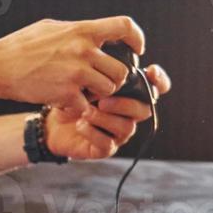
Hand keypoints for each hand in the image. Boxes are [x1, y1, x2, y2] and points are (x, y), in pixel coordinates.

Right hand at [0, 16, 147, 114]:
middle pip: (121, 69)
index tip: (136, 50)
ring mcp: (76, 73)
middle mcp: (84, 50)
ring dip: (99, 95)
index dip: (136, 38)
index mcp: (82, 31)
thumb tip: (92, 32)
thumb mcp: (51, 28)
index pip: (124, 26)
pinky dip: (79, 108)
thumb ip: (76, 32)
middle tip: (101, 82)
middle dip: (115, 79)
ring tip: (83, 93)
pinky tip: (66, 104)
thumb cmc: (21, 46)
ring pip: (108, 89)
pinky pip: (86, 106)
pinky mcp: (67, 94)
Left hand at [45, 63, 172, 159]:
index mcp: (130, 95)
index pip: (157, 88)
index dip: (160, 81)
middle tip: (102, 100)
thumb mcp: (84, 80)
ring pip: (126, 127)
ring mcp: (119, 133)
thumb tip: (108, 63)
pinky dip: (94, 133)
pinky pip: (107, 144)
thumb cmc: (72, 98)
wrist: (52, 123)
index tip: (150, 71)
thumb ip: (101, 72)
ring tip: (85, 112)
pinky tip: (80, 125)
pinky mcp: (105, 148)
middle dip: (124, 104)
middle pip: (144, 110)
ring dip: (105, 119)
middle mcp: (129, 115)